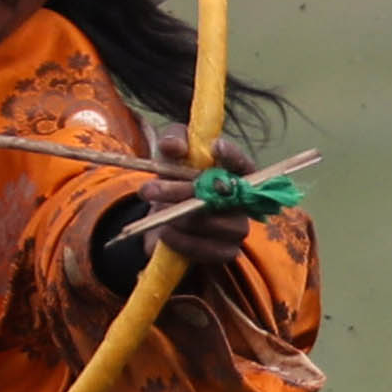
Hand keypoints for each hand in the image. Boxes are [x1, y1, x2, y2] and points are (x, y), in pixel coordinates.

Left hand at [141, 127, 260, 270]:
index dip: (233, 155)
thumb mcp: (170, 154)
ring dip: (180, 217)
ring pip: (216, 224)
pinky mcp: (226, 252)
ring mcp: (237, 228)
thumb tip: (173, 147)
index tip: (215, 147)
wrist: (162, 218)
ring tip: (157, 213)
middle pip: (222, 196)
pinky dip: (182, 242)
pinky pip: (209, 250)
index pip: (243, 162)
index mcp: (235, 172)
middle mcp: (242, 200)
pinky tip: (165, 233)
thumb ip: (173, 140)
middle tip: (148, 189)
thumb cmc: (175, 179)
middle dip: (183, 191)